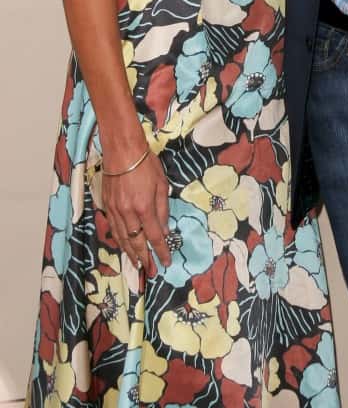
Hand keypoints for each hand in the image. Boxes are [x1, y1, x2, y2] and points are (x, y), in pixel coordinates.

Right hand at [103, 150, 171, 271]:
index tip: (166, 262)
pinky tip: (124, 246)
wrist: (121, 150)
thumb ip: (162, 209)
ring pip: (122, 239)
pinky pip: (114, 229)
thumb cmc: (145, 163)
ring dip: (130, 253)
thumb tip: (164, 230)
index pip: (154, 236)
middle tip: (151, 271)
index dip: (161, 251)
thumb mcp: (161, 184)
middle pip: (136, 242)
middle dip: (144, 258)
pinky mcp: (107, 206)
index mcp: (144, 208)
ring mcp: (115, 211)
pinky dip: (120, 241)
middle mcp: (128, 213)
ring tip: (137, 264)